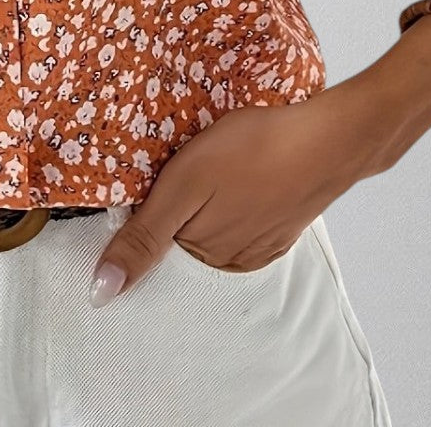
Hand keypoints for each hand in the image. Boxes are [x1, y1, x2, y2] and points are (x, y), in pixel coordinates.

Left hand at [88, 78, 383, 307]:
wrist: (328, 138)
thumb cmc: (253, 150)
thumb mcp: (184, 185)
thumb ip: (143, 237)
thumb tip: (101, 293)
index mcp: (199, 251)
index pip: (150, 244)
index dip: (142, 213)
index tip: (145, 185)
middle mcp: (227, 259)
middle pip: (181, 237)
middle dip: (173, 208)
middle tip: (182, 166)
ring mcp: (257, 244)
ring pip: (212, 228)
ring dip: (204, 204)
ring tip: (210, 168)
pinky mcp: (279, 226)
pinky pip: (241, 221)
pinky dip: (233, 201)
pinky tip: (238, 175)